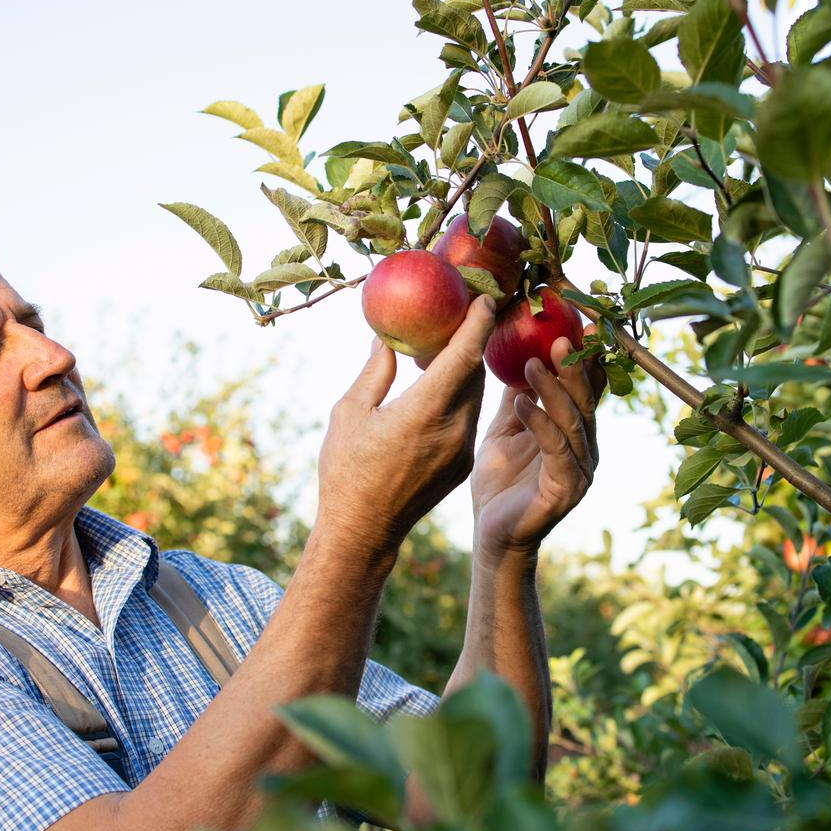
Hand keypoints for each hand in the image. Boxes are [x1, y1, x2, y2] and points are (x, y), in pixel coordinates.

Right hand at [316, 295, 495, 552]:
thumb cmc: (346, 471)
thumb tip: (384, 338)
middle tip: (463, 312)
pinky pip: (468, 417)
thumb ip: (374, 372)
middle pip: (475, 372)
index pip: (464, 356)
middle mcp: (453, 429)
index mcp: (424, 412)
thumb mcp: (350, 413)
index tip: (484, 297)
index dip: (477, 323)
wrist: (363, 533)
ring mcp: (462, 450)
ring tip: (445, 346)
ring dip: (466, 368)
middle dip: (473, 340)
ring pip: (474, 395)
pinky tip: (440, 385)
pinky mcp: (462, 464)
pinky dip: (461, 394)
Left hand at [471, 334, 603, 559]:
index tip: (583, 326)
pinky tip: (521, 402)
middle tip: (560, 337)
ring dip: (554, 390)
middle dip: (574, 367)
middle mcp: (585, 449)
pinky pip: (556, 449)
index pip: (586, 390)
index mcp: (575, 433)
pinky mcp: (565, 490)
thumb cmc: (500, 483)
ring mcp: (579, 470)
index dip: (586, 360)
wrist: (492, 534)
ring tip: (532, 363)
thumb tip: (520, 357)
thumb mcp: (507, 430)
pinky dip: (540, 423)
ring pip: (573, 421)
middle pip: (585, 401)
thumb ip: (520, 399)